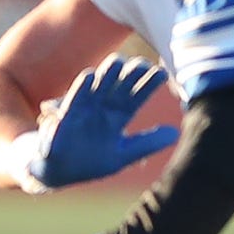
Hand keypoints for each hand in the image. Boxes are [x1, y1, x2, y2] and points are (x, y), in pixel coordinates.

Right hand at [26, 55, 177, 190]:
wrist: (57, 172)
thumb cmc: (90, 163)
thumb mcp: (122, 156)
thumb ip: (146, 144)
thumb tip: (175, 133)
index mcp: (117, 118)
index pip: (136, 97)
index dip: (148, 84)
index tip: (163, 72)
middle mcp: (101, 110)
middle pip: (118, 88)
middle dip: (129, 75)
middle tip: (142, 62)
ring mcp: (83, 111)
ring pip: (97, 88)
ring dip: (106, 75)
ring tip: (117, 61)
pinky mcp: (65, 119)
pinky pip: (73, 101)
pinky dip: (80, 89)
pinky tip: (88, 76)